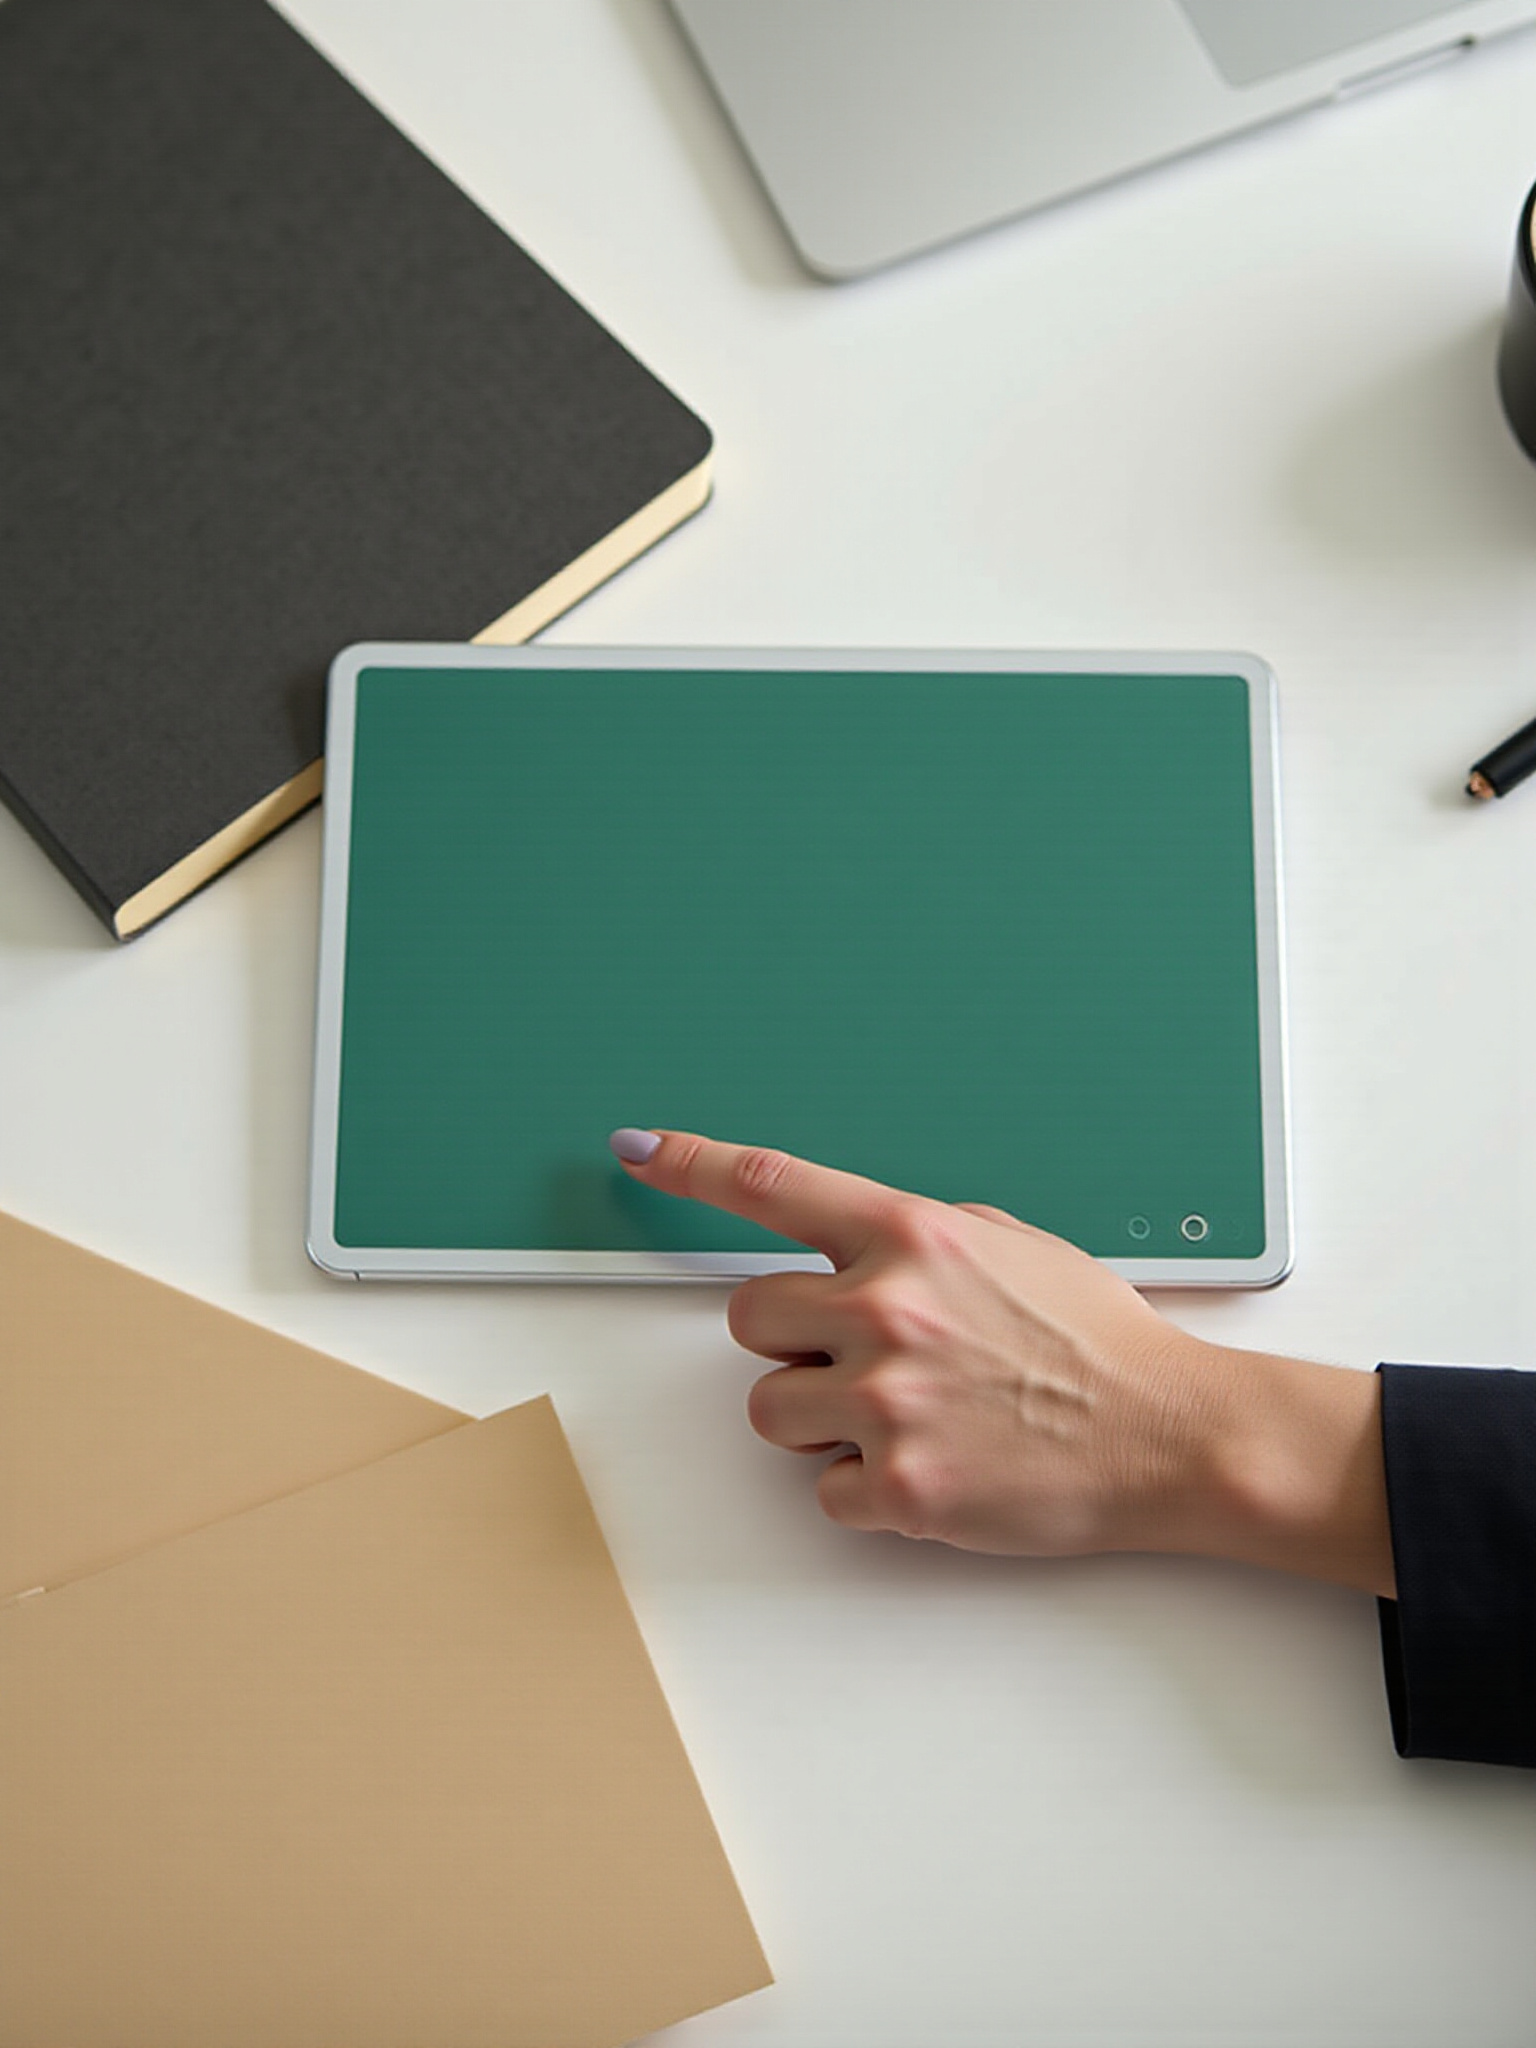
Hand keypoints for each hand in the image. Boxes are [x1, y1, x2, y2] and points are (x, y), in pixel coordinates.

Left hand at [610, 1130, 1395, 1595]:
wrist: (1170, 1436)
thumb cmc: (1098, 1341)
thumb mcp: (1009, 1246)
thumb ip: (916, 1240)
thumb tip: (850, 1248)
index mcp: (911, 1237)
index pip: (770, 1186)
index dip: (691, 1165)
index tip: (641, 1151)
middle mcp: (885, 1310)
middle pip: (746, 1319)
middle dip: (790, 1338)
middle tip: (859, 1356)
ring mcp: (886, 1402)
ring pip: (768, 1408)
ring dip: (817, 1415)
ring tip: (905, 1417)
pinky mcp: (899, 1487)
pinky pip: (823, 1489)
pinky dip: (865, 1487)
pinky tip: (933, 1466)